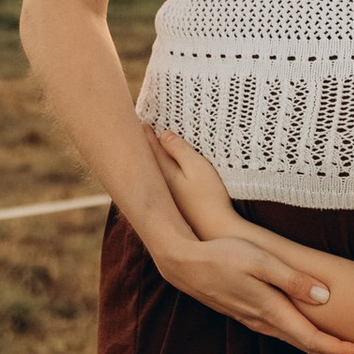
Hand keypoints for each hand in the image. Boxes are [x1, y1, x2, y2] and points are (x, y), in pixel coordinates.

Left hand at [147, 121, 241, 237]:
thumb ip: (179, 150)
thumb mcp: (197, 167)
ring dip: (150, 160)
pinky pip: (161, 183)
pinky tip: (160, 174)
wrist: (216, 232)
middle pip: (147, 161)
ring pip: (153, 173)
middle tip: (137, 132)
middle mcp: (160, 186)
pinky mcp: (175, 206)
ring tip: (145, 149)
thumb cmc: (210, 198)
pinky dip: (157, 174)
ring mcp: (166, 198)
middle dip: (143, 147)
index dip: (147, 134)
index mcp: (163, 174)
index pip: (151, 149)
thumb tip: (162, 134)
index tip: (142, 122)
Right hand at [147, 224, 353, 353]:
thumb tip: (325, 297)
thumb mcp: (261, 261)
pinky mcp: (249, 313)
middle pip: (310, 346)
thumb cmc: (222, 256)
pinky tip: (313, 331)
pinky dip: (306, 338)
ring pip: (297, 341)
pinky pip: (285, 332)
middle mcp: (266, 322)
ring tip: (348, 348)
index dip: (343, 350)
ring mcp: (256, 320)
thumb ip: (293, 279)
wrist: (184, 264)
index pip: (315, 340)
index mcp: (272, 311)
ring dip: (325, 347)